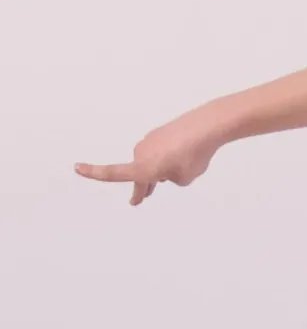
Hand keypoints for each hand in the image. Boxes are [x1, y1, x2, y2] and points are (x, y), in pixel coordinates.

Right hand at [75, 108, 225, 205]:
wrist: (207, 126)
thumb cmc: (194, 155)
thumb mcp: (184, 178)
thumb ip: (170, 178)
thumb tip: (167, 169)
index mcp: (143, 167)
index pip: (113, 173)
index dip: (93, 173)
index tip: (76, 167)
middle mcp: (141, 153)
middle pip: (139, 175)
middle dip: (142, 188)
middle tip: (137, 201)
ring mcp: (150, 142)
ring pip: (150, 163)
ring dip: (157, 171)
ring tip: (170, 177)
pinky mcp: (160, 134)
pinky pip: (160, 152)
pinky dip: (167, 157)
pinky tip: (182, 157)